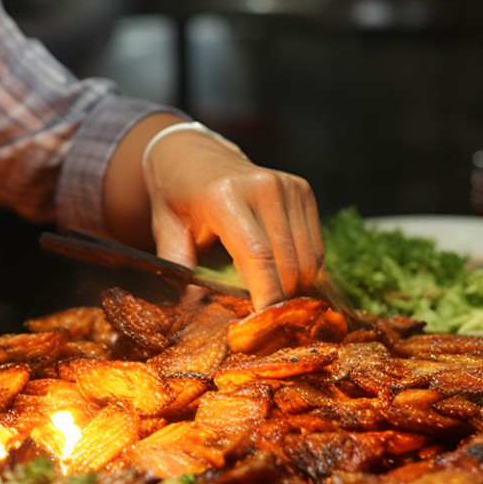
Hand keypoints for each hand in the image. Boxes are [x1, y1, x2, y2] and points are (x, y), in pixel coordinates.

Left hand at [142, 128, 323, 309]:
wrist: (194, 156)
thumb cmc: (177, 197)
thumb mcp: (167, 230)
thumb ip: (180, 267)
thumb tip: (192, 308)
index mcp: (224, 197)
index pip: (258, 256)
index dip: (266, 296)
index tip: (263, 327)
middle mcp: (263, 187)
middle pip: (289, 262)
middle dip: (281, 299)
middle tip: (265, 323)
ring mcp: (287, 186)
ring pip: (309, 258)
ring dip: (295, 287)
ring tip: (271, 299)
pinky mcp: (303, 190)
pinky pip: (315, 245)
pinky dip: (304, 269)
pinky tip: (282, 275)